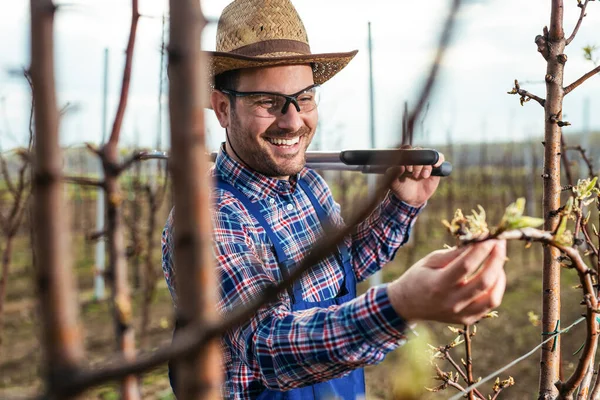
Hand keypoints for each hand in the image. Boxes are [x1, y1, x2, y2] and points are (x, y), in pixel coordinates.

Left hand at [386, 146, 444, 206]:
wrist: (413, 199)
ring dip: (426, 166)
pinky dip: (438, 160)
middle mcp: (415, 158)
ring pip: (429, 154)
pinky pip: (439, 158)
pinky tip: (435, 166)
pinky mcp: (435, 167)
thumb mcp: (393, 183)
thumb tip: (400, 166)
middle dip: (417, 164)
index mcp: (404, 159)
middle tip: (414, 174)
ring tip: (423, 176)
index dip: (407, 154)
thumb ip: (393, 174)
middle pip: (418, 151)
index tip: (406, 166)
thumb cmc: (401, 189)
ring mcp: (425, 162)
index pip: (406, 149)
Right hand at [387, 240, 506, 325]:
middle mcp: (451, 301)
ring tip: (497, 261)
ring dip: (499, 276)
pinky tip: (493, 276)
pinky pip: (489, 305)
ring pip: (492, 297)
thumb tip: (477, 241)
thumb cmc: (418, 277)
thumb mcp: (430, 260)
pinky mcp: (467, 320)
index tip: (491, 236)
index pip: (467, 264)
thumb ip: (453, 253)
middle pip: (484, 281)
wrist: (407, 305)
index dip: (482, 249)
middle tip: (500, 244)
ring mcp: (460, 313)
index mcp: (438, 284)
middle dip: (497, 259)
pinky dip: (496, 289)